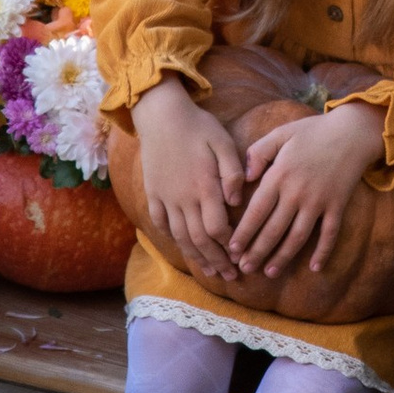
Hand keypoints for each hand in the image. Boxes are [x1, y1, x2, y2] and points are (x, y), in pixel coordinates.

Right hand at [129, 74, 247, 285]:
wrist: (160, 115)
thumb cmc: (198, 126)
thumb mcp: (224, 142)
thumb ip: (234, 173)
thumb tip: (236, 202)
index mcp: (204, 186)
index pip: (217, 227)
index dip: (229, 245)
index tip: (241, 256)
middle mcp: (183, 198)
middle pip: (199, 239)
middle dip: (216, 261)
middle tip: (230, 277)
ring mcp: (165, 197)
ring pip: (179, 236)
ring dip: (195, 257)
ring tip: (208, 272)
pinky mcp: (152, 193)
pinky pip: (160, 222)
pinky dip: (170, 239)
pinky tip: (181, 248)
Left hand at [231, 98, 387, 278]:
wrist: (352, 131)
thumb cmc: (313, 132)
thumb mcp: (281, 133)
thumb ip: (258, 152)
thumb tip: (245, 178)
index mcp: (280, 175)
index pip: (257, 210)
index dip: (244, 232)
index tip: (232, 249)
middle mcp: (298, 192)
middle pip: (274, 229)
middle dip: (257, 251)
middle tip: (244, 268)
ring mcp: (319, 201)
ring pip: (298, 236)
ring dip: (283, 257)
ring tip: (269, 272)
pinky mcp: (337, 206)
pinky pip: (330, 234)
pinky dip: (323, 252)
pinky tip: (314, 268)